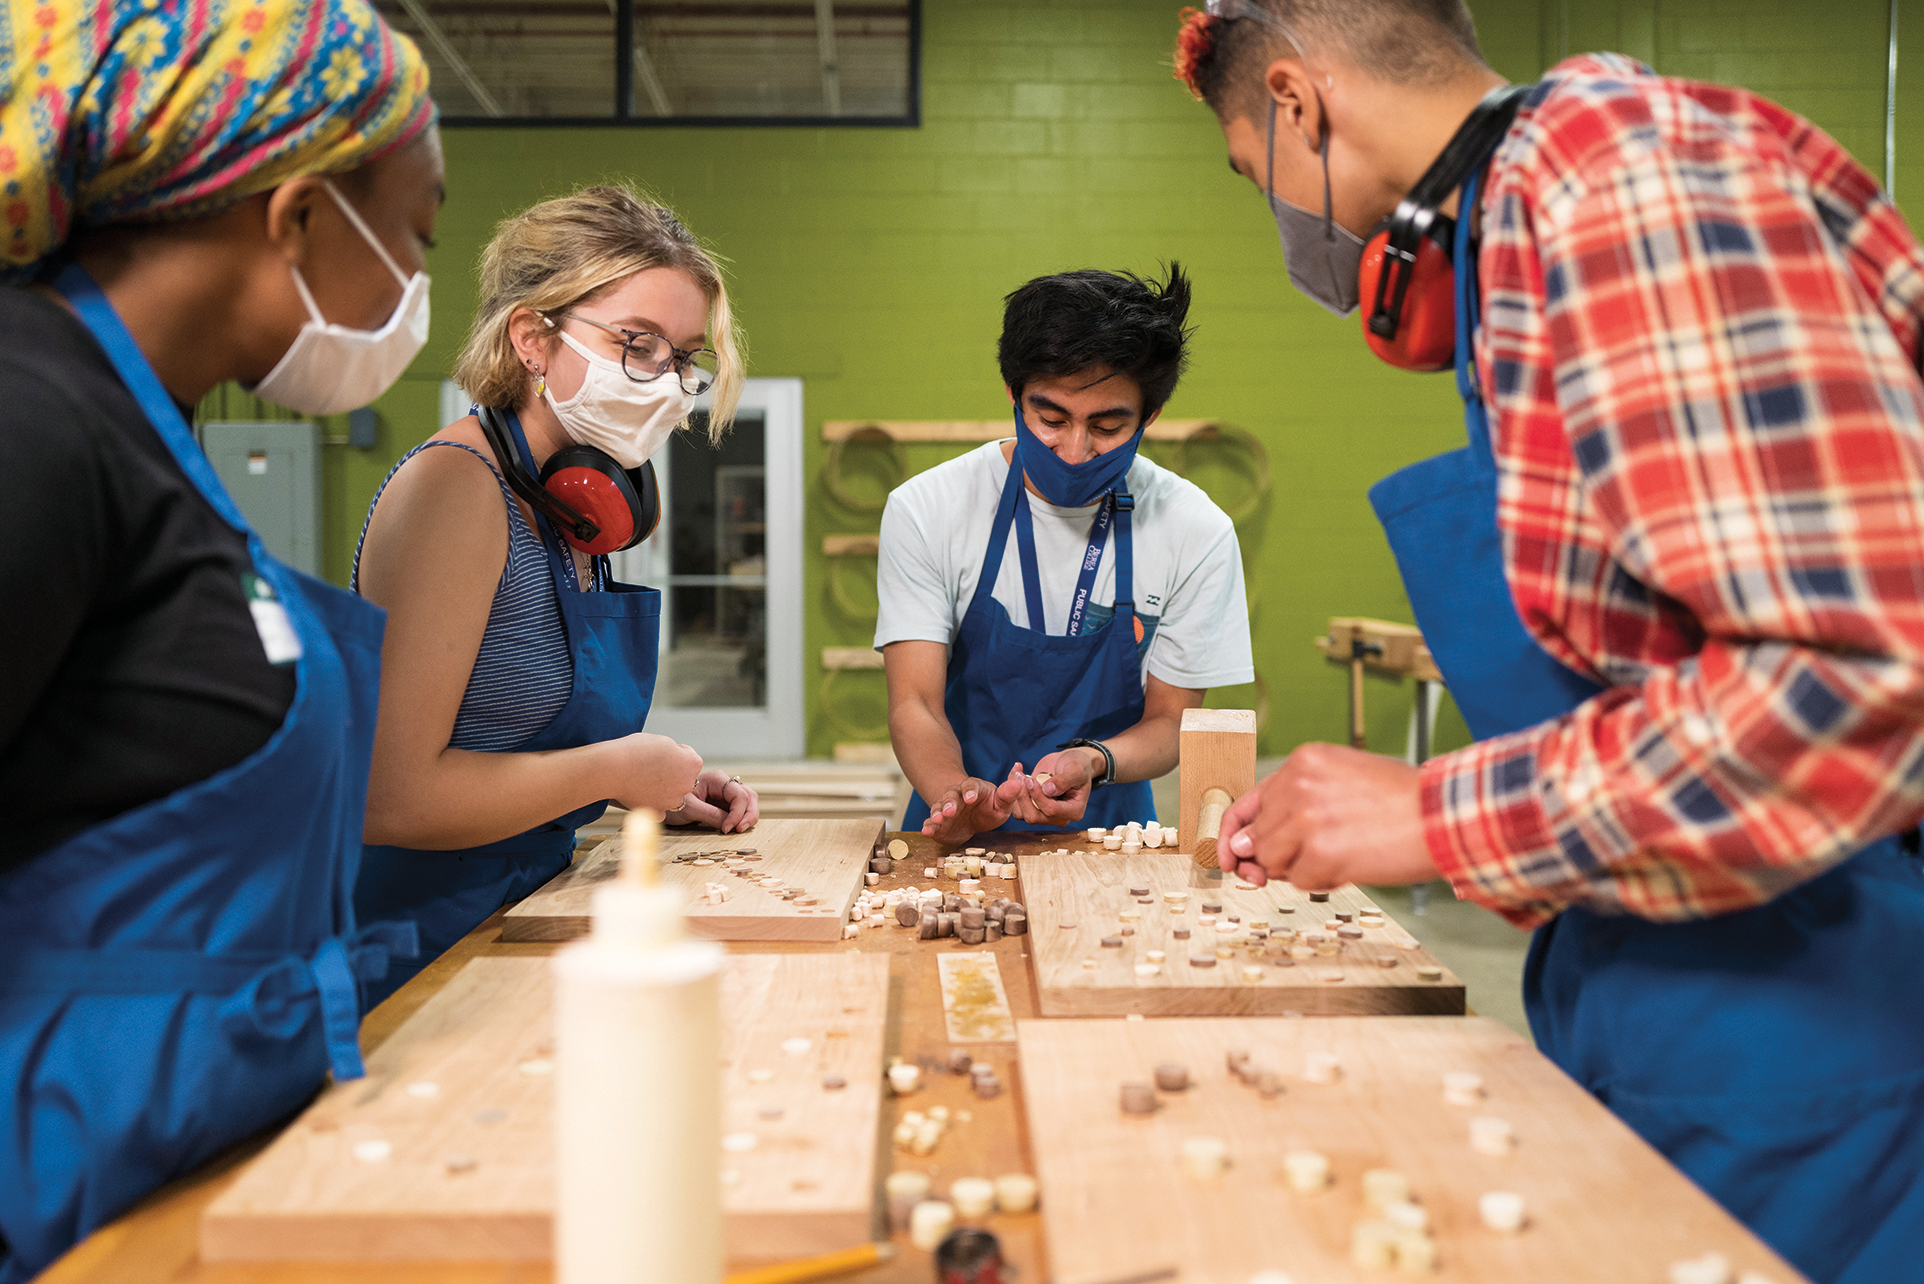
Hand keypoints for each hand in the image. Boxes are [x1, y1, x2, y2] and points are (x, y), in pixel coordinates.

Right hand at [608, 733, 703, 813]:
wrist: (612, 769)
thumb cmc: (635, 751)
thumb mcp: (664, 741)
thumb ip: (677, 752)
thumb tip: (679, 761)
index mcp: (693, 764)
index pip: (689, 756)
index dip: (674, 753)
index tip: (659, 753)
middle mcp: (688, 784)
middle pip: (682, 777)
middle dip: (672, 772)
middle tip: (650, 767)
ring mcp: (673, 800)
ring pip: (671, 793)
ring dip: (663, 787)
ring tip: (643, 778)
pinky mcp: (658, 812)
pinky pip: (660, 808)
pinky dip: (653, 802)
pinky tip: (642, 793)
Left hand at [667, 769, 759, 833]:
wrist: (661, 803)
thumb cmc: (671, 802)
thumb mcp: (689, 809)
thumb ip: (710, 815)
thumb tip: (729, 825)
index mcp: (717, 779)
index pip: (739, 795)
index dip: (737, 813)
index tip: (727, 829)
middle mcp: (724, 784)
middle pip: (749, 796)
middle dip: (749, 814)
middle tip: (740, 830)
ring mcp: (725, 794)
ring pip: (748, 802)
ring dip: (748, 816)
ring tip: (740, 830)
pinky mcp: (723, 804)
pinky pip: (740, 809)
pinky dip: (742, 819)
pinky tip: (735, 828)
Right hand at [920, 775, 1020, 844]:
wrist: (972, 818)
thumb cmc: (989, 808)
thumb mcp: (1001, 803)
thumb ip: (1008, 794)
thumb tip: (1020, 781)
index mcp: (973, 789)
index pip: (971, 786)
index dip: (970, 791)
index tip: (971, 798)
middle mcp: (957, 796)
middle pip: (951, 796)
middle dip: (950, 803)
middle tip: (950, 811)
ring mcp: (946, 809)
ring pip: (939, 807)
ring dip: (937, 813)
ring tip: (937, 819)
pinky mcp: (939, 822)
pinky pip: (931, 822)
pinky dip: (928, 826)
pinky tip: (926, 831)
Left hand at [1006, 749, 1096, 825]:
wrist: (1068, 762)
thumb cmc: (1077, 765)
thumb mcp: (1075, 769)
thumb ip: (1064, 780)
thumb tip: (1048, 790)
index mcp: (1073, 811)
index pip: (1051, 811)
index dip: (1038, 796)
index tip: (1031, 780)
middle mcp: (1058, 817)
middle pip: (1033, 817)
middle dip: (1024, 797)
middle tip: (1021, 776)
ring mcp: (1044, 814)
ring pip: (1022, 813)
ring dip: (1016, 793)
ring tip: (1019, 773)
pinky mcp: (1033, 807)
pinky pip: (1017, 806)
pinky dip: (1013, 791)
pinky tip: (1017, 774)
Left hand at [1218, 743, 1435, 889]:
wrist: (1445, 815)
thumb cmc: (1403, 801)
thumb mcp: (1343, 781)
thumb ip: (1293, 805)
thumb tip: (1245, 848)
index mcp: (1303, 762)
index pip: (1248, 802)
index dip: (1234, 835)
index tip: (1230, 858)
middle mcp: (1298, 785)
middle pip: (1257, 837)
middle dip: (1277, 857)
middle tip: (1317, 857)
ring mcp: (1307, 818)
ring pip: (1272, 860)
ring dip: (1301, 868)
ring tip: (1343, 853)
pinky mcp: (1321, 851)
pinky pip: (1300, 880)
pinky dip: (1323, 880)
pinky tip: (1353, 863)